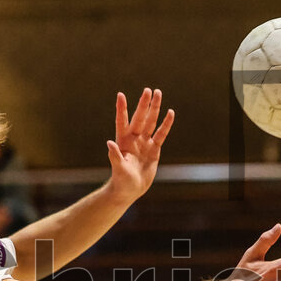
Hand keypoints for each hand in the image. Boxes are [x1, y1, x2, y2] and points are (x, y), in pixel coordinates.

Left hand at [106, 88, 174, 203]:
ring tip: (159, 94)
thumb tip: (109, 143)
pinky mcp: (154, 149)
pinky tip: (170, 113)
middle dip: (144, 104)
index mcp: (122, 141)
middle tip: (148, 90)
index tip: (121, 95)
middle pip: (140, 118)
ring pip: (151, 122)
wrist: (130, 189)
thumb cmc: (121, 180)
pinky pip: (161, 134)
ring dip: (154, 109)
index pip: (122, 121)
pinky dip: (166, 124)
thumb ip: (115, 155)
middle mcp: (133, 138)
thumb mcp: (118, 169)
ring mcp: (144, 142)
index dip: (122, 109)